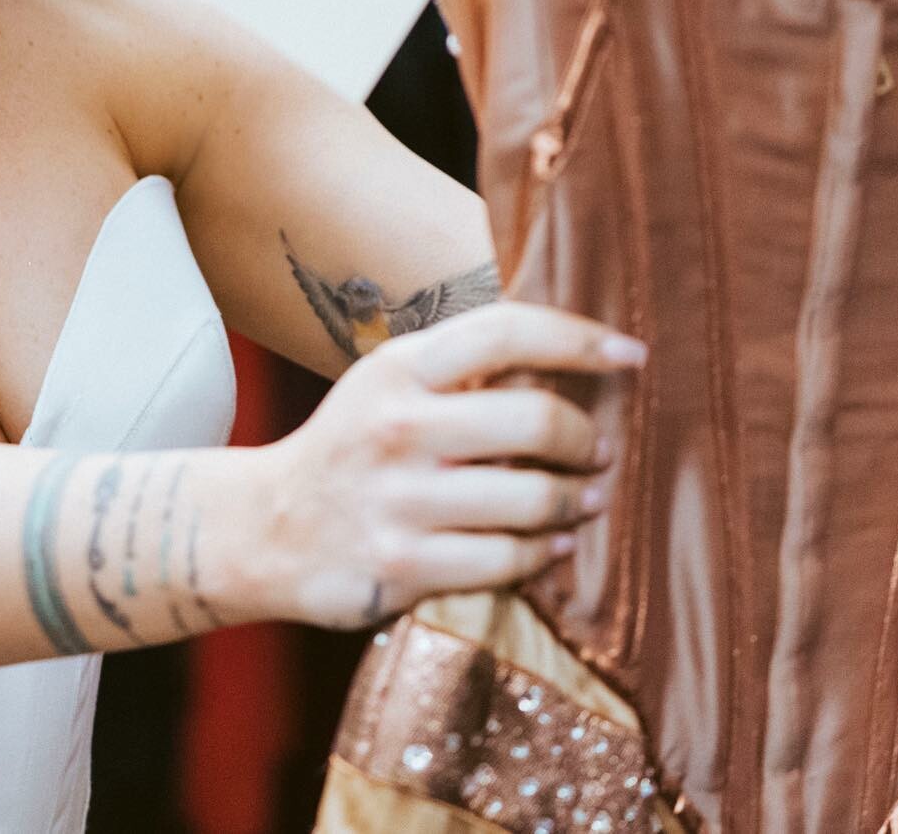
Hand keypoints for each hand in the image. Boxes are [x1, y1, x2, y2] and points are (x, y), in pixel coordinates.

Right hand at [247, 299, 646, 629]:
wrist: (267, 527)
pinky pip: (508, 560)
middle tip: (600, 449)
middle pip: (534, 420)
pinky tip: (555, 544)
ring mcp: (400, 501)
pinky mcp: (404, 567)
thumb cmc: (351, 444)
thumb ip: (461, 367)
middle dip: (586, 438)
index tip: (630, 353)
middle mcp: (398, 427)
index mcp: (399, 369)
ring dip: (576, 501)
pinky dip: (546, 552)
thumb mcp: (388, 384)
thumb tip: (566, 348)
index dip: (580, 338)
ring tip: (587, 497)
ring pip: (532, 499)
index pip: (506, 331)